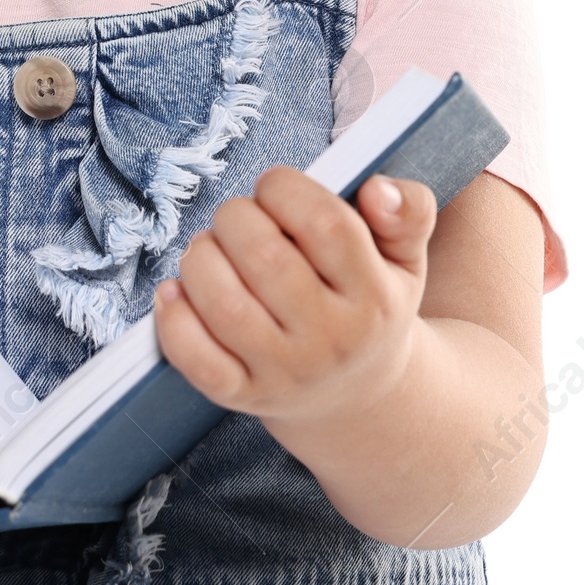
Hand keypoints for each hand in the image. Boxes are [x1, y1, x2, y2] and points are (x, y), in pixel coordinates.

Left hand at [152, 167, 436, 434]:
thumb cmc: (370, 305)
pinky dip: (174, 320)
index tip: (274, 187)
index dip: (285, 189)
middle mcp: (331, 339)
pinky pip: (198, 361)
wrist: (358, 397)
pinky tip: (175, 291)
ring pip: (225, 306)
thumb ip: (408, 211)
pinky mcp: (244, 396)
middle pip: (265, 259)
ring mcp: (285, 373)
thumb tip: (376, 189)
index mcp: (373, 295)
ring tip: (209, 249)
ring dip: (200, 259)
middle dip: (236, 218)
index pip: (326, 225)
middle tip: (238, 219)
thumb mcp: (405, 258)